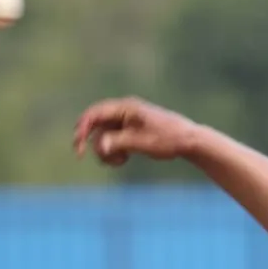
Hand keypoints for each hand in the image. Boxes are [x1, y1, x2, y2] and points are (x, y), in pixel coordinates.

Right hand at [73, 97, 198, 166]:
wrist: (188, 141)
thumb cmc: (167, 139)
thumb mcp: (141, 142)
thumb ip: (118, 143)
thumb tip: (99, 147)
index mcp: (125, 107)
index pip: (95, 114)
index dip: (83, 128)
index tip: (78, 145)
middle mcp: (124, 112)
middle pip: (96, 125)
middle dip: (93, 142)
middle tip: (82, 155)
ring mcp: (127, 123)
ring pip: (104, 136)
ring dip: (106, 151)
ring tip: (121, 161)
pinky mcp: (131, 133)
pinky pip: (114, 141)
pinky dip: (115, 152)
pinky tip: (124, 160)